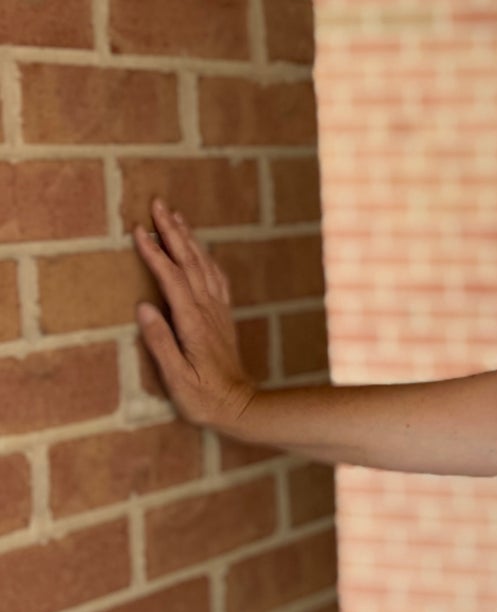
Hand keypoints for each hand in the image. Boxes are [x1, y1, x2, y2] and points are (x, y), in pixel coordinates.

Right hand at [133, 199, 255, 432]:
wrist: (242, 407)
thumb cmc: (205, 398)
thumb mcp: (177, 377)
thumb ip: (161, 342)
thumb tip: (144, 306)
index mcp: (193, 323)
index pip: (171, 278)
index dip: (155, 253)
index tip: (139, 230)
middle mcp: (208, 311)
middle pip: (190, 262)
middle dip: (173, 232)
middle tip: (158, 204)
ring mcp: (218, 312)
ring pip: (204, 266)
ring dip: (189, 239)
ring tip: (175, 216)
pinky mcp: (223, 317)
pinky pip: (215, 278)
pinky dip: (205, 258)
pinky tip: (199, 250)